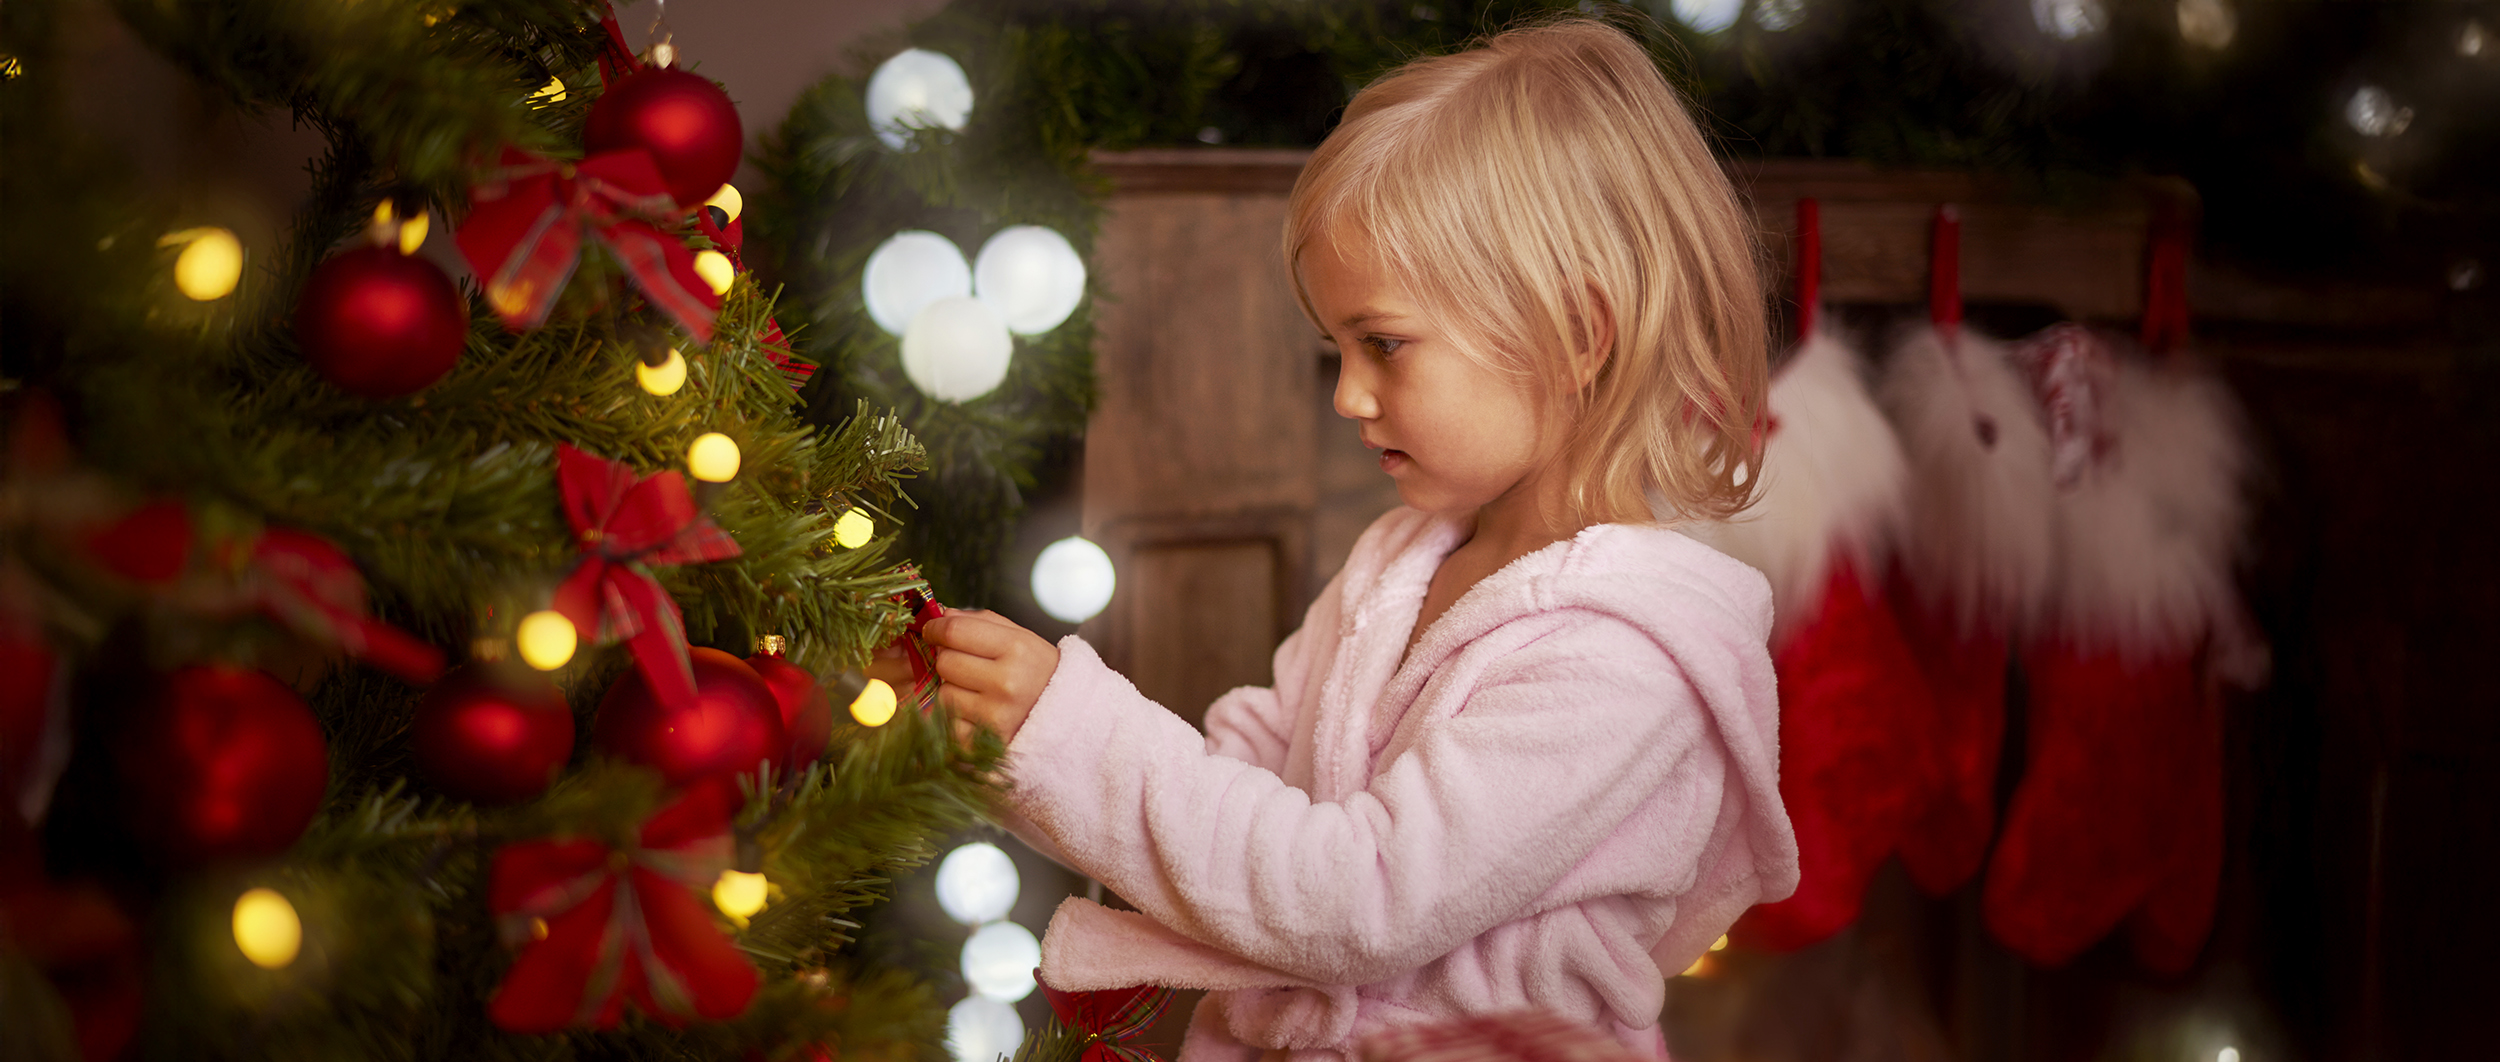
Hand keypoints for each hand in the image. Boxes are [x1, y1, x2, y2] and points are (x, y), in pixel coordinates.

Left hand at [922, 609, 1058, 743]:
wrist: (1065, 716)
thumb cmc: (1036, 671)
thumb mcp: (1020, 638)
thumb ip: (980, 622)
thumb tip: (941, 614)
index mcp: (1016, 649)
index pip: (955, 631)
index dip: (936, 628)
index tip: (932, 630)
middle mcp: (1006, 682)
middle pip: (945, 662)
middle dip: (948, 660)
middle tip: (965, 664)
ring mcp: (994, 715)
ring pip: (943, 693)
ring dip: (952, 690)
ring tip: (977, 692)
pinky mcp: (982, 742)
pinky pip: (946, 723)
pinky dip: (954, 717)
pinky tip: (975, 713)